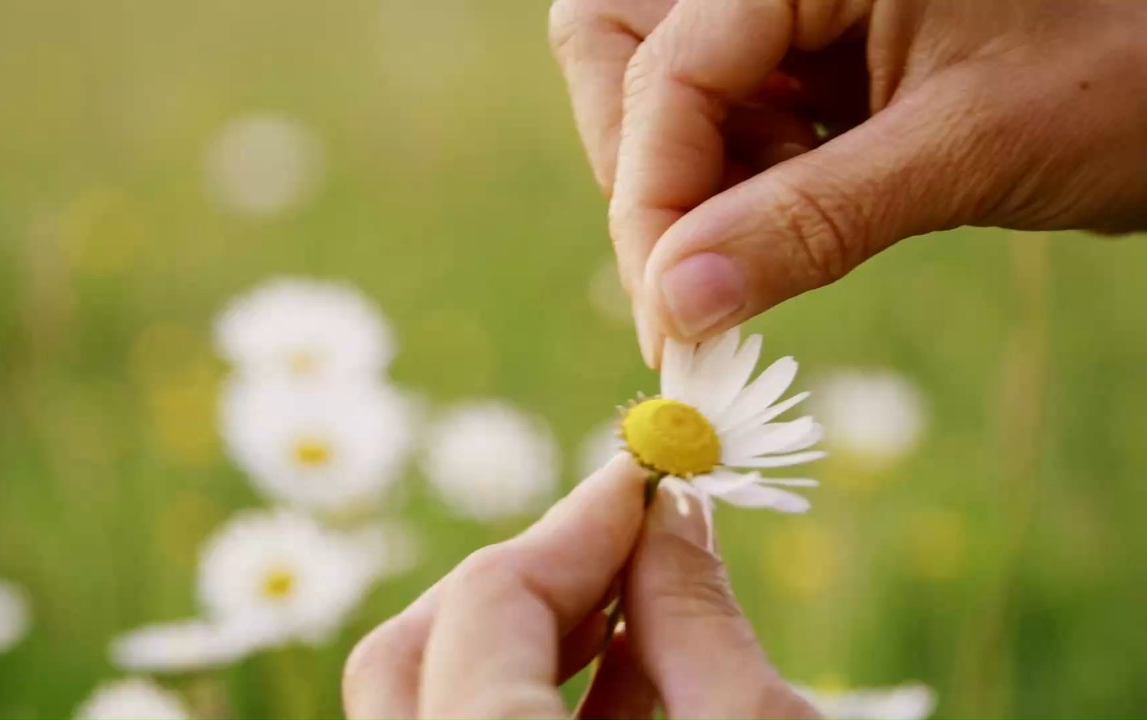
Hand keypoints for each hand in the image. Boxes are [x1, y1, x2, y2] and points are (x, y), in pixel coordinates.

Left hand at [342, 455, 817, 718]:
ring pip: (432, 703)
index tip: (650, 476)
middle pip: (415, 650)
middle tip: (627, 540)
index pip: (486, 602)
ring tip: (638, 604)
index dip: (576, 523)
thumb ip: (700, 625)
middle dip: (525, 577)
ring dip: (529, 641)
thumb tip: (671, 516)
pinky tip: (629, 684)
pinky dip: (531, 709)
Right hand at [550, 0, 1146, 365]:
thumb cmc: (1125, 76)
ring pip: (662, 88)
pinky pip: (724, 114)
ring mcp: (794, 2)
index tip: (669, 317)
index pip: (667, 67)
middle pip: (622, 50)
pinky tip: (791, 218)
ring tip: (767, 243)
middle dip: (646, 171)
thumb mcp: (965, 148)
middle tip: (691, 278)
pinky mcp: (810, 46)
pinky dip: (735, 184)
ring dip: (690, 183)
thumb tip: (676, 305)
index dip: (651, 196)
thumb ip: (810, 222)